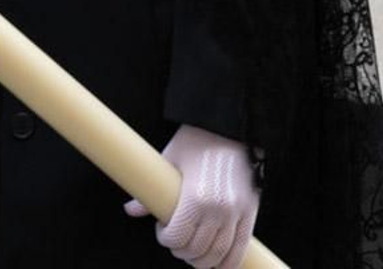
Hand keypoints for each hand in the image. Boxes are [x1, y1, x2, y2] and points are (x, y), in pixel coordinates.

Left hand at [124, 125, 259, 268]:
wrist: (230, 127)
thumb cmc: (197, 141)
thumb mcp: (170, 161)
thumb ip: (151, 190)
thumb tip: (131, 209)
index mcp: (195, 198)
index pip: (176, 237)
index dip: (165, 238)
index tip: (163, 229)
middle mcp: (218, 210)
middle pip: (196, 250)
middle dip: (182, 251)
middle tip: (176, 240)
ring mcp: (236, 213)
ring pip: (218, 255)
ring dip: (202, 261)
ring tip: (193, 252)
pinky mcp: (251, 212)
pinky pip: (240, 248)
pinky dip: (229, 263)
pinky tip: (218, 265)